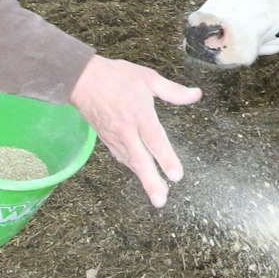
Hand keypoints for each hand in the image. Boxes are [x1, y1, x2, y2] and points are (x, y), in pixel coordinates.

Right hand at [68, 55, 201, 206]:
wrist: (82, 80)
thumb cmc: (116, 77)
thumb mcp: (148, 78)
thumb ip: (173, 91)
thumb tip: (196, 94)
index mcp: (139, 114)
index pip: (154, 140)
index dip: (166, 158)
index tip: (176, 176)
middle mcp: (126, 130)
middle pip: (140, 160)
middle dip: (151, 182)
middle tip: (161, 200)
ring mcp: (115, 137)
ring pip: (131, 162)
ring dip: (143, 180)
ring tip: (158, 196)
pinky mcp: (107, 140)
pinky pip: (122, 157)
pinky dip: (132, 168)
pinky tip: (141, 175)